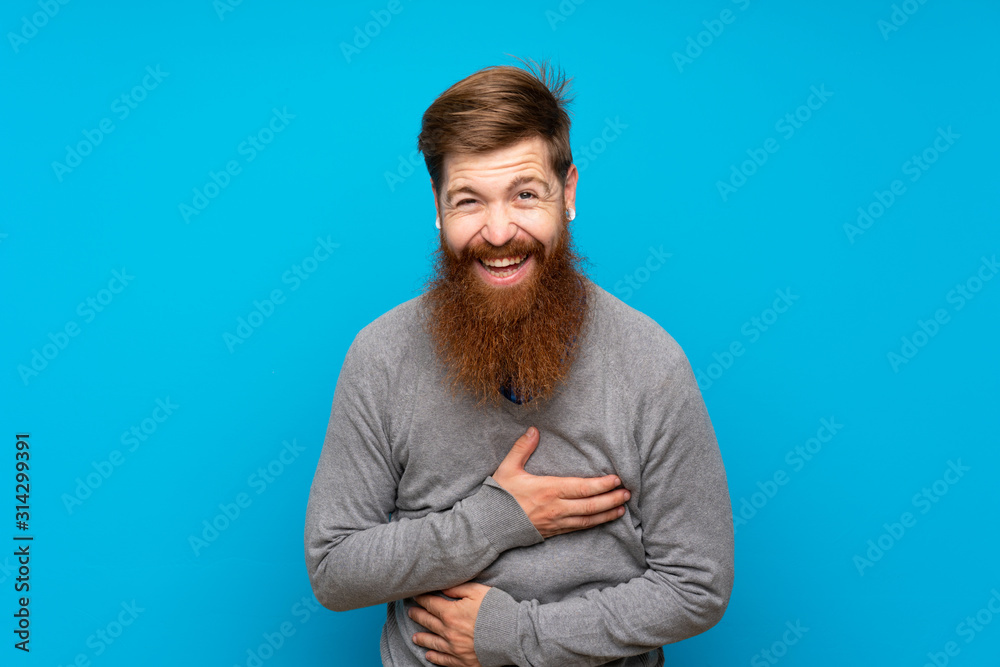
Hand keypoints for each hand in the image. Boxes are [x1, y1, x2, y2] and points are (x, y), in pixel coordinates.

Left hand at [410, 582, 489, 666]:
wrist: (511, 636)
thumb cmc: (496, 610)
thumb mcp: (478, 591)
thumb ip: (458, 588)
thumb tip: (442, 588)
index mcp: (451, 613)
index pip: (431, 604)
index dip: (422, 599)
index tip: (416, 596)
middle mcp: (448, 632)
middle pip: (428, 622)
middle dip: (418, 615)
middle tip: (411, 612)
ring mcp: (454, 648)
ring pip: (433, 643)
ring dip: (422, 638)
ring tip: (414, 637)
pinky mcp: (462, 661)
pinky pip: (444, 660)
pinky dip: (435, 657)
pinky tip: (429, 655)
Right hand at [492, 426, 629, 537]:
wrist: (489, 525)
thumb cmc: (499, 496)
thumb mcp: (508, 468)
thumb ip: (522, 448)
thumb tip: (533, 430)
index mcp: (548, 490)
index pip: (582, 488)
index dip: (602, 485)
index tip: (616, 479)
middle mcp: (556, 508)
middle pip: (590, 505)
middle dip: (611, 499)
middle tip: (627, 493)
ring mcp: (556, 522)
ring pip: (588, 519)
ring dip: (607, 513)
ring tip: (622, 508)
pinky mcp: (554, 531)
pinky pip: (579, 528)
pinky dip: (594, 524)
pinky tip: (603, 520)